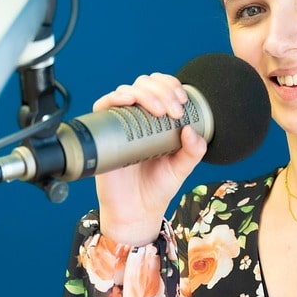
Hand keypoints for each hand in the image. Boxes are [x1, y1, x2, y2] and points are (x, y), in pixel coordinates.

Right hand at [92, 73, 206, 245]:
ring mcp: (119, 124)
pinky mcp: (103, 134)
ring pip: (127, 91)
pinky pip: (103, 107)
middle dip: (162, 90)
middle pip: (144, 84)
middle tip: (174, 110)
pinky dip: (115, 97)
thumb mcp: (182, 168)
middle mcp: (137, 118)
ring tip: (159, 111)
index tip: (182, 101)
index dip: (171, 86)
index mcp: (156, 120)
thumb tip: (190, 129)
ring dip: (145, 93)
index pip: (161, 88)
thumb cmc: (157, 188)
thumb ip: (193, 151)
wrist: (136, 212)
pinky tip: (128, 101)